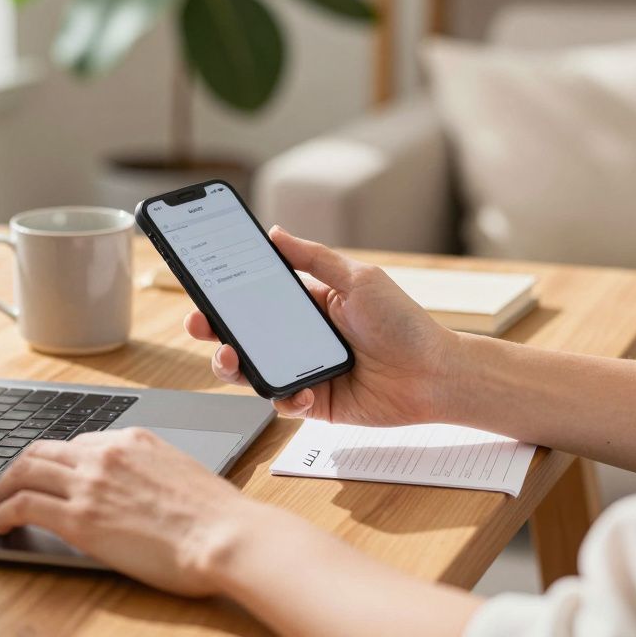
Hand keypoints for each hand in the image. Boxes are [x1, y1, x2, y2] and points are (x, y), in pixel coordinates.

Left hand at [0, 427, 260, 596]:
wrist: (225, 535)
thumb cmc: (216, 516)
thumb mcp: (181, 473)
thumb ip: (148, 472)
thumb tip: (135, 489)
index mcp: (133, 440)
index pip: (78, 443)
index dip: (58, 463)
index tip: (50, 478)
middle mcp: (106, 453)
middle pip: (41, 450)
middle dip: (19, 468)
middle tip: (9, 487)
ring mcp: (90, 483)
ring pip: (24, 471)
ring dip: (2, 488)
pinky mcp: (80, 518)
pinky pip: (24, 504)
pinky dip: (4, 510)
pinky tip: (2, 523)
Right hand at [185, 226, 460, 426]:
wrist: (436, 375)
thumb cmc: (405, 323)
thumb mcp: (359, 280)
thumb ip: (314, 258)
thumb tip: (275, 233)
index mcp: (306, 305)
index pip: (254, 298)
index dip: (224, 295)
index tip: (200, 288)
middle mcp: (299, 339)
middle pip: (242, 336)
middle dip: (213, 331)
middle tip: (199, 324)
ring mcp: (304, 372)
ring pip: (252, 372)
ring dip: (234, 366)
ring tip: (231, 358)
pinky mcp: (314, 404)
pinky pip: (284, 403)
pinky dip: (285, 398)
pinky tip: (301, 392)